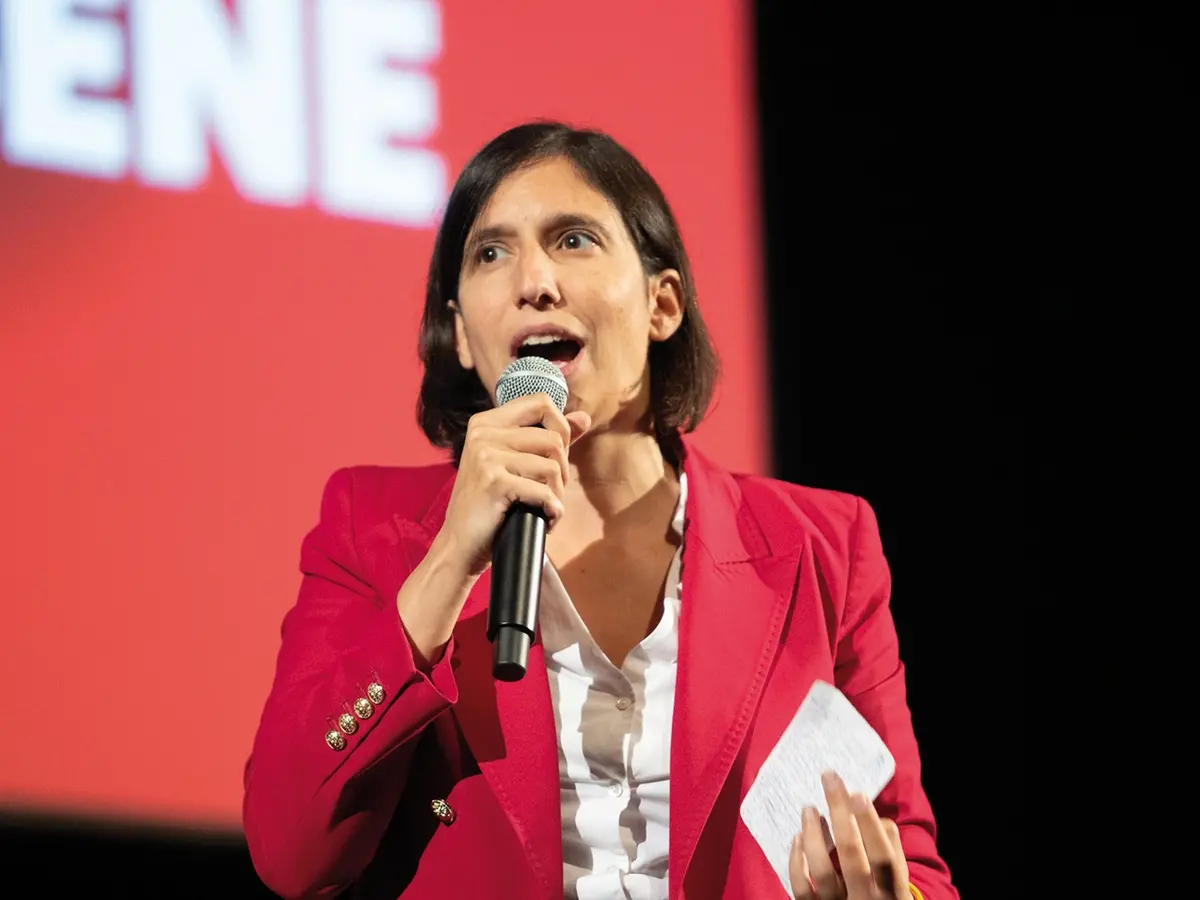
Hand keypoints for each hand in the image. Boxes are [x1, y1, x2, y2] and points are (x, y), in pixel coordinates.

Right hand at [437, 393, 590, 577]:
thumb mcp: (514, 465)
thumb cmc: (489, 506)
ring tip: (544, 507)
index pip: (540, 402)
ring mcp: (486, 456)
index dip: (560, 427)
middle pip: (553, 438)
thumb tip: (584, 417)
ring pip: (553, 466)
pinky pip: (544, 491)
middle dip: (562, 470)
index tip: (557, 455)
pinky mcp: (495, 482)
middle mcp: (483, 434)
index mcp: (486, 423)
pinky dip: (552, 510)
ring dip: (557, 494)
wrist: (459, 545)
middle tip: (550, 492)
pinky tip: (545, 519)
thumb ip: (548, 438)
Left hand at [790, 772, 909, 899]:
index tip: (857, 793)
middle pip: (850, 855)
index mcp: (891, 892)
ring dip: (813, 835)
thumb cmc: (884, 896)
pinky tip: (798, 838)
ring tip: (809, 808)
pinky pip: (801, 888)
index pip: (883, 857)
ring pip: (822, 872)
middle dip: (840, 813)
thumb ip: (891, 850)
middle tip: (830, 779)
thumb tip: (875, 816)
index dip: (870, 826)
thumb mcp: (897, 880)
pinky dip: (796, 862)